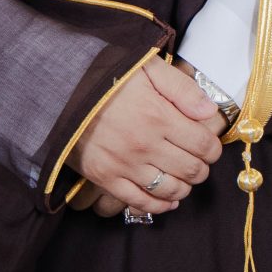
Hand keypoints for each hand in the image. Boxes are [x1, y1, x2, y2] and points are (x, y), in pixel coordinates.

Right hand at [73, 57, 223, 212]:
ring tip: (184, 177)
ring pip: (170, 189)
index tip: (210, 145)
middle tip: (199, 161)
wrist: (58, 91)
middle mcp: (144, 145)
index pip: (203, 144)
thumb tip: (208, 111)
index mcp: (158, 116)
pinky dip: (159, 205)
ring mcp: (124, 165)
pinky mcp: (105, 178)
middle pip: (191, 170)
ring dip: (185, 187)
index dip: (213, 148)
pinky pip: (140, 201)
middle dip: (202, 168)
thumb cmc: (104, 76)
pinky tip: (168, 199)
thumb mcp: (145, 66)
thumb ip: (180, 87)